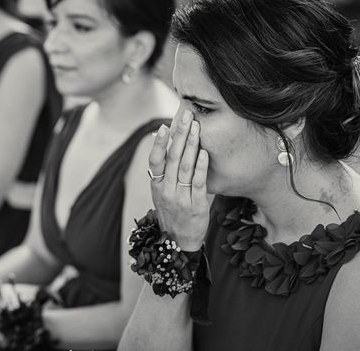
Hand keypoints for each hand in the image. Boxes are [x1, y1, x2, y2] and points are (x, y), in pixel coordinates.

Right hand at [148, 107, 210, 250]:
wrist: (179, 242)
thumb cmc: (173, 211)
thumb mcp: (161, 192)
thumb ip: (164, 169)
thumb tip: (162, 141)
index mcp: (156, 185)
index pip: (155, 160)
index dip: (159, 143)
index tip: (165, 125)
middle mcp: (166, 190)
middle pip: (172, 158)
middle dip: (180, 135)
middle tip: (187, 116)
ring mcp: (180, 198)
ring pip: (184, 167)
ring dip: (191, 145)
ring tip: (196, 128)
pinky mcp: (196, 206)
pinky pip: (198, 183)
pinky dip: (200, 167)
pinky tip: (204, 152)